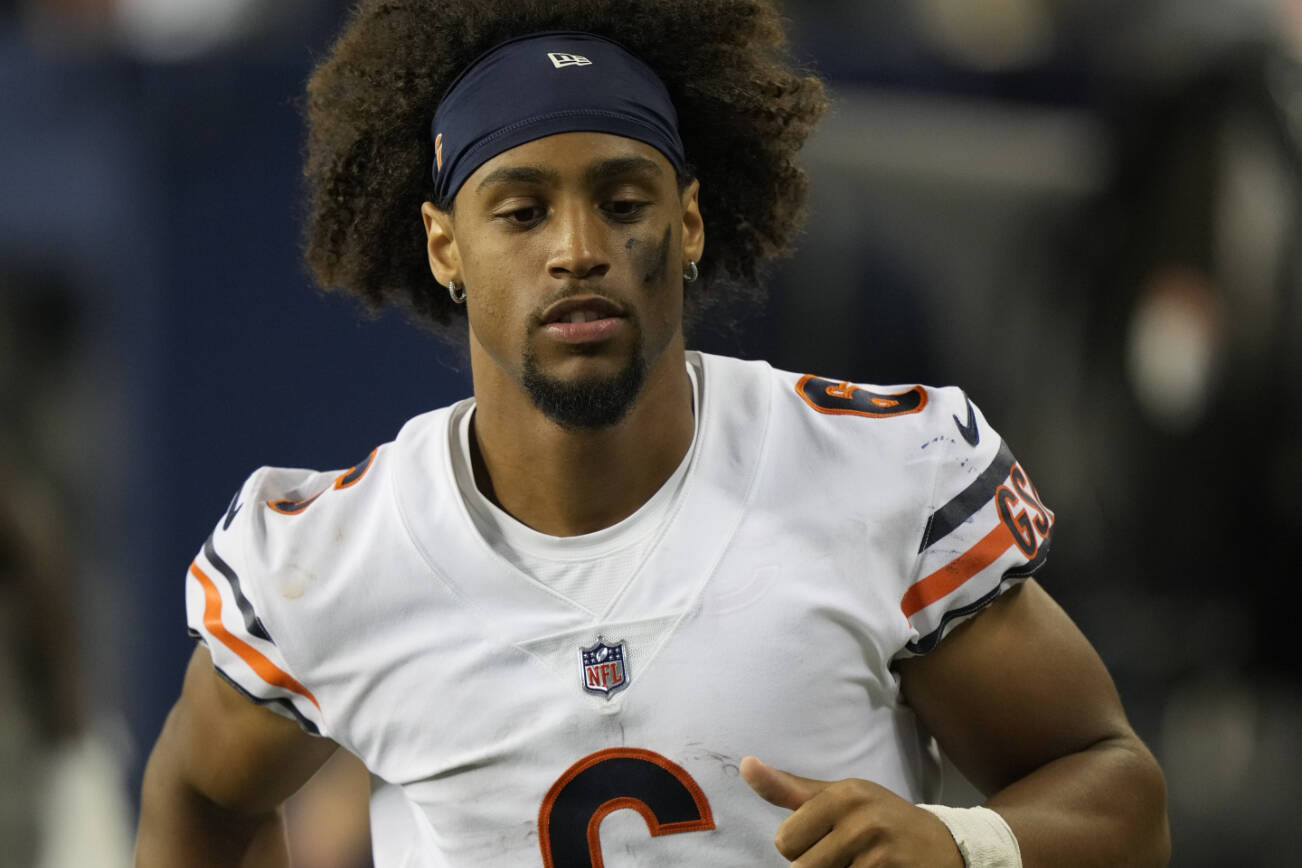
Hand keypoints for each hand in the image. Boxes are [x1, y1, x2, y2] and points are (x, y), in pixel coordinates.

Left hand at [740, 756, 962, 867]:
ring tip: (859, 864)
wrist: (944, 844)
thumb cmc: (879, 819)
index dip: (799, 848)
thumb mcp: (838, 797)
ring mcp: (879, 853)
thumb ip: (789, 789)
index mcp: (843, 794)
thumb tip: (745, 765)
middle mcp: (862, 819)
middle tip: (845, 856)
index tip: (825, 839)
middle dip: (816, 867)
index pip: (784, 841)